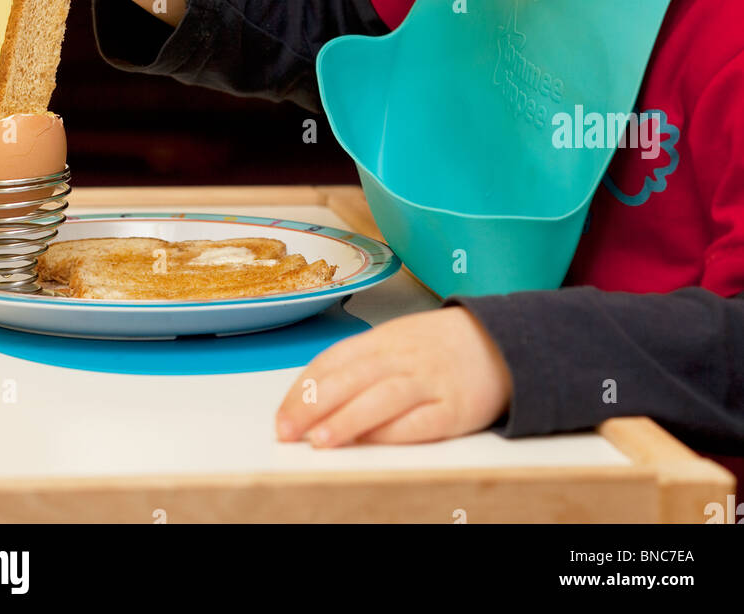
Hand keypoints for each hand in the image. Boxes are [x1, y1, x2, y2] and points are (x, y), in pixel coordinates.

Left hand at [275, 306, 512, 446]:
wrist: (500, 340)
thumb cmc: (437, 346)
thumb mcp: (394, 341)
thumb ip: (357, 365)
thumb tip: (311, 399)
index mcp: (382, 339)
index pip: (334, 360)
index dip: (304, 388)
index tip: (281, 415)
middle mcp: (403, 357)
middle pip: (352, 377)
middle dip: (315, 405)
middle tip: (287, 430)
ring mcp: (430, 381)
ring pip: (383, 397)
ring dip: (349, 419)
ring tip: (321, 440)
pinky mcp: (455, 408)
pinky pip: (421, 421)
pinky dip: (395, 432)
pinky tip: (372, 443)